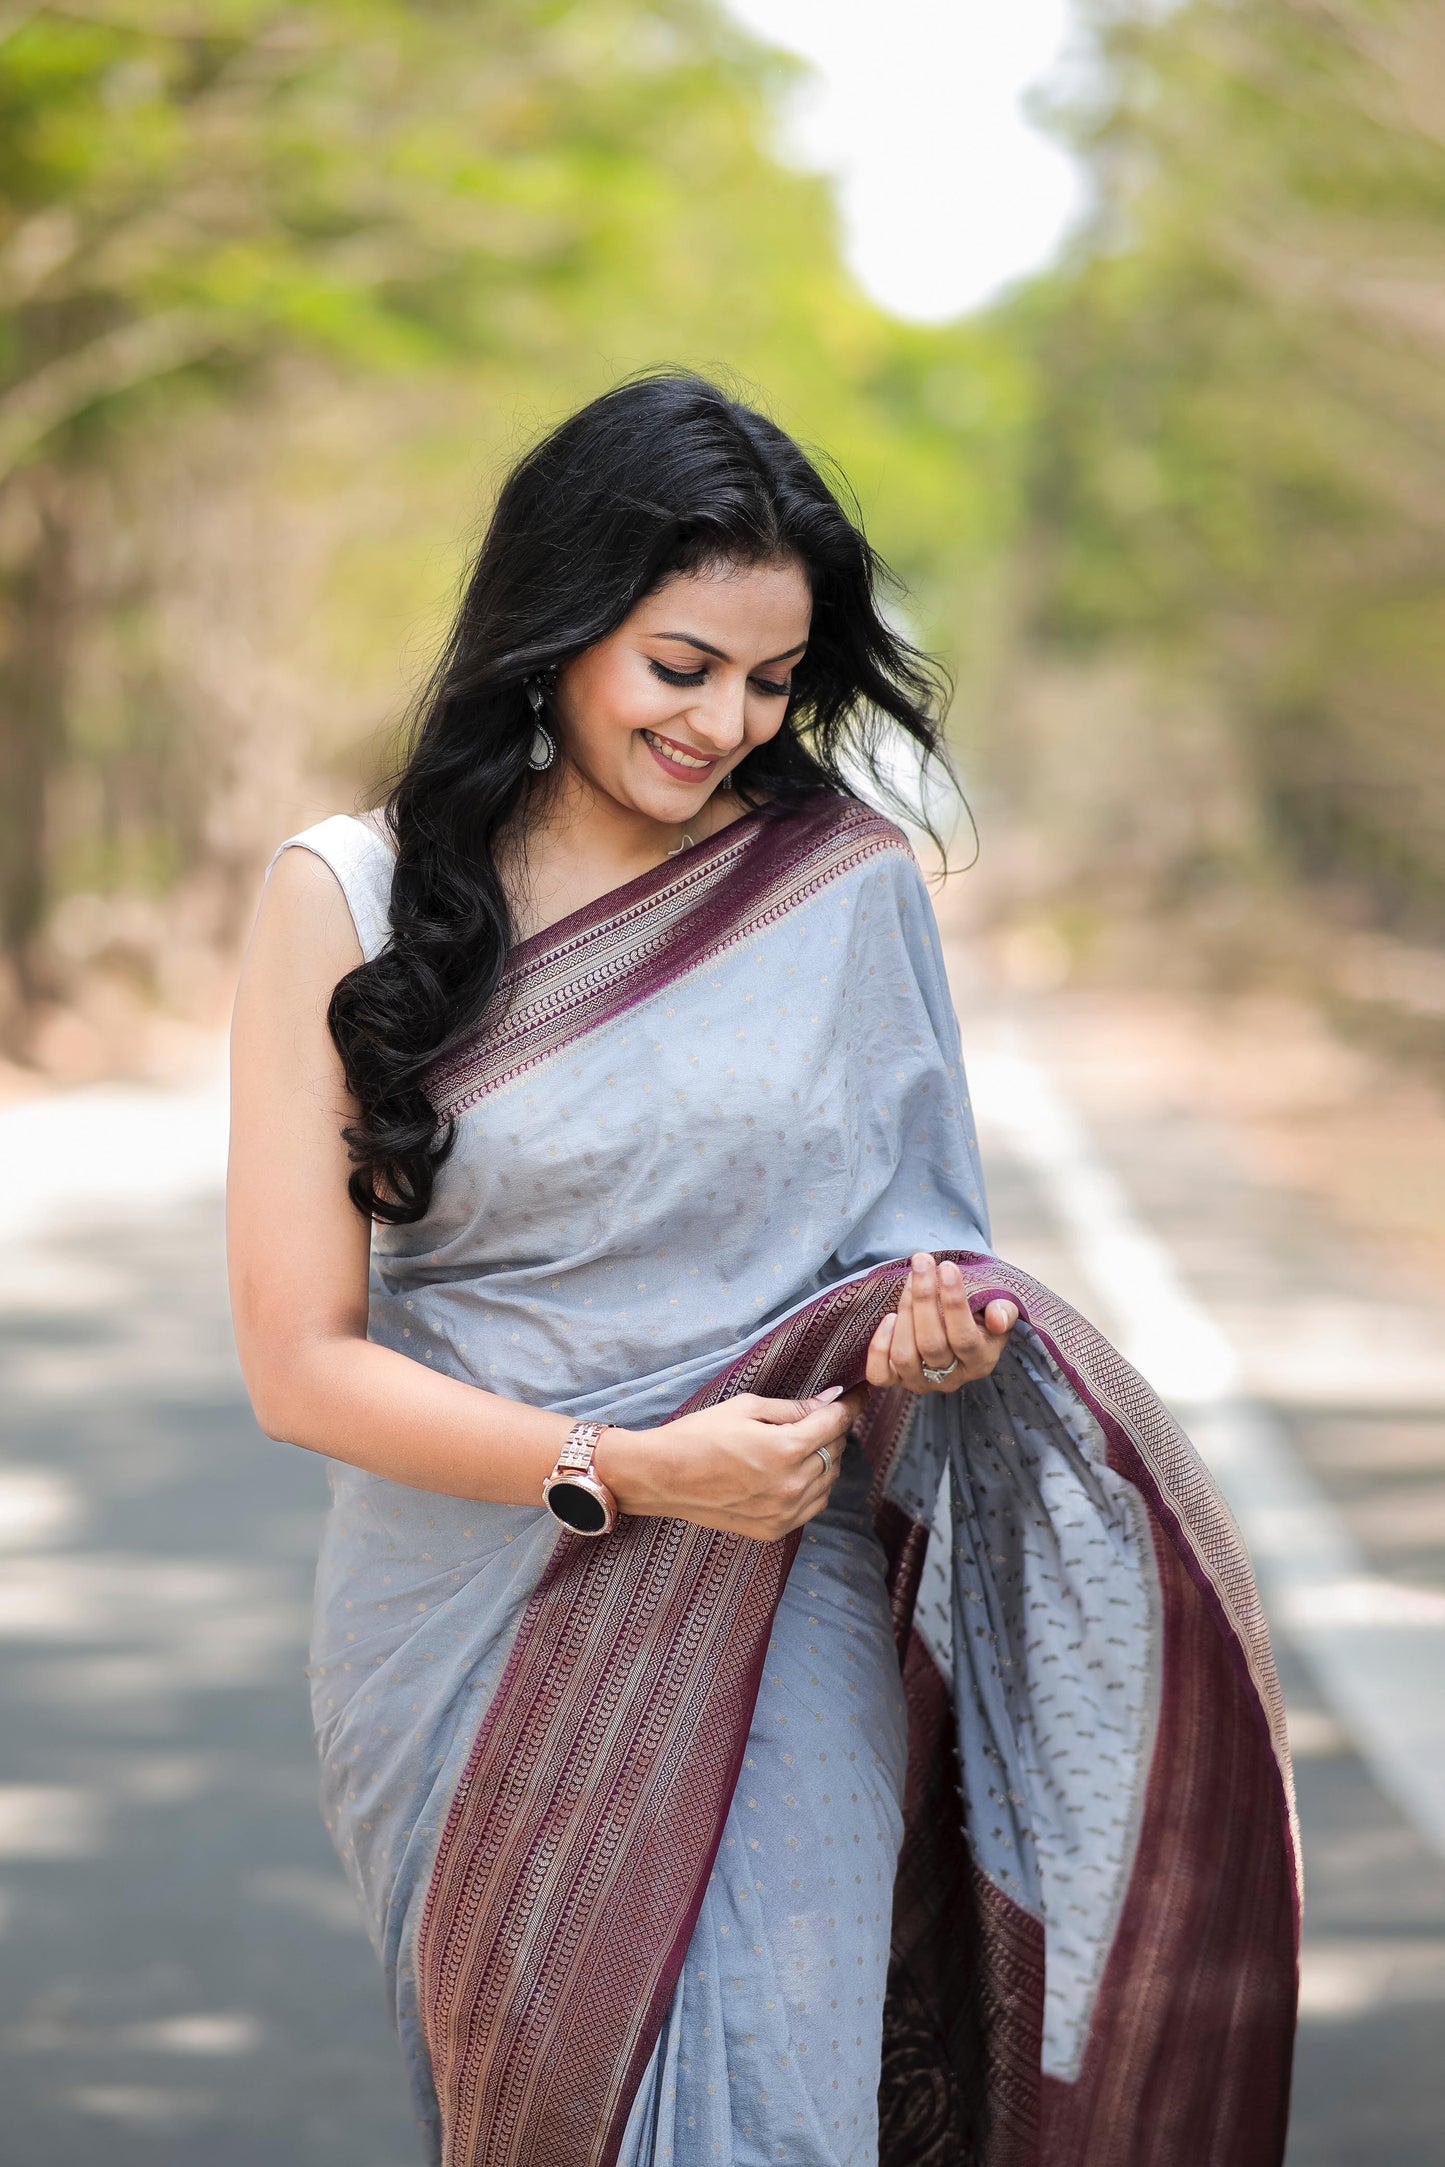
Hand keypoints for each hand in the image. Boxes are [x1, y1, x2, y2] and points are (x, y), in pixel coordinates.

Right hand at [599, 1386, 866, 1542]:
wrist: (662, 1478)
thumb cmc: (699, 1435)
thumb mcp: (747, 1407)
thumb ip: (794, 1408)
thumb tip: (830, 1401)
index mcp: (786, 1448)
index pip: (836, 1423)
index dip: (851, 1404)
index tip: (859, 1394)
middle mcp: (792, 1484)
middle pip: (836, 1451)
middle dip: (831, 1430)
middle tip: (816, 1417)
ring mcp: (784, 1512)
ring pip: (830, 1480)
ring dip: (825, 1459)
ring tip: (801, 1445)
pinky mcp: (774, 1529)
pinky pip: (814, 1505)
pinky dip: (814, 1486)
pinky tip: (795, 1472)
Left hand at [865, 1253, 1017, 1394]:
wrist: (959, 1327)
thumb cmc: (980, 1314)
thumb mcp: (1000, 1308)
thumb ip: (1005, 1310)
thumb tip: (998, 1318)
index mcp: (980, 1361)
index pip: (964, 1337)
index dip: (954, 1302)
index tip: (947, 1267)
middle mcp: (951, 1378)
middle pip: (931, 1344)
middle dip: (924, 1298)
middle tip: (922, 1261)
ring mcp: (921, 1382)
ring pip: (905, 1356)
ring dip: (904, 1313)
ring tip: (909, 1279)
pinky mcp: (896, 1380)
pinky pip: (880, 1374)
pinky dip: (879, 1347)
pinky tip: (888, 1318)